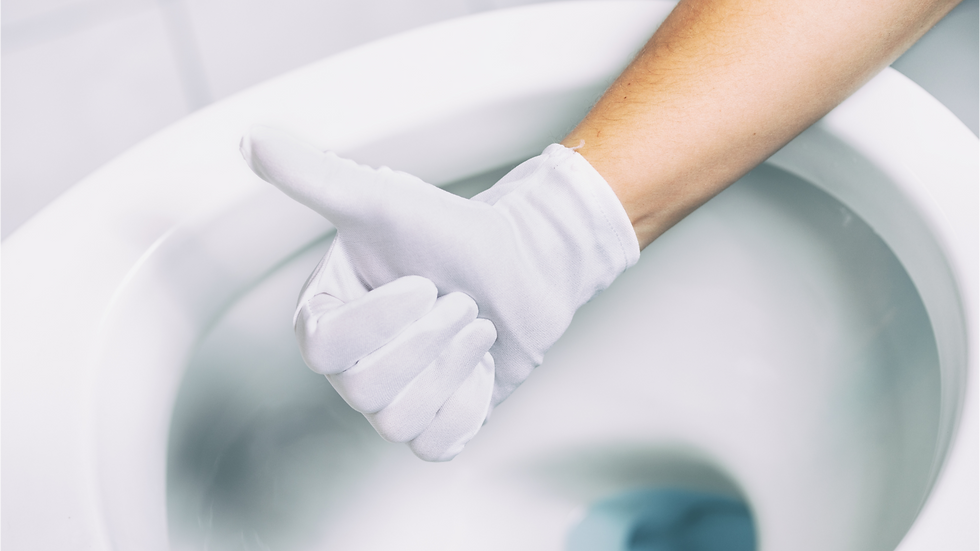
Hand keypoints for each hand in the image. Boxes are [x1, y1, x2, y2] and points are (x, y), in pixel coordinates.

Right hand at [241, 126, 638, 460]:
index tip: (424, 283)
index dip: (377, 323)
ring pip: (397, 422)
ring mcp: (390, 399)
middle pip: (364, 390)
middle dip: (427, 342)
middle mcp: (350, 364)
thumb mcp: (381, 201)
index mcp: (326, 315)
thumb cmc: (450, 231)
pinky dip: (469, 401)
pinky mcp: (432, 424)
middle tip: (460, 299)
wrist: (522, 265)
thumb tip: (250, 136)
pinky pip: (436, 443)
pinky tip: (481, 361)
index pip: (321, 348)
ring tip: (476, 322)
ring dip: (452, 366)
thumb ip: (314, 176)